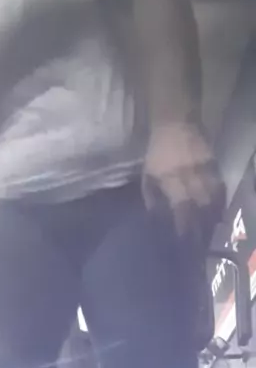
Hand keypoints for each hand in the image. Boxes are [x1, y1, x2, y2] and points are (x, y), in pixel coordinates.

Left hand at [143, 122, 225, 245]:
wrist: (176, 122)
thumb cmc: (157, 152)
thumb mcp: (147, 174)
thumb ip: (150, 197)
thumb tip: (155, 219)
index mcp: (170, 178)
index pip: (180, 207)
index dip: (183, 226)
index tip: (183, 243)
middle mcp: (189, 175)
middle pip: (199, 206)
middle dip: (200, 227)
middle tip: (200, 245)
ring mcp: (204, 169)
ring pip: (212, 198)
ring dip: (212, 217)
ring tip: (211, 234)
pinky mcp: (214, 164)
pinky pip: (219, 186)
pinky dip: (219, 202)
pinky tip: (219, 213)